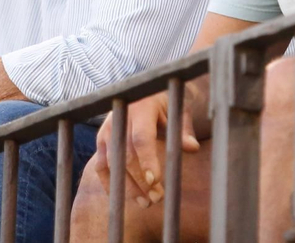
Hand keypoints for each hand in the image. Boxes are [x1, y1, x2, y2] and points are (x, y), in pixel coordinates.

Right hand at [95, 92, 197, 207]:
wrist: (139, 91)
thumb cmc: (163, 103)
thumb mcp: (176, 110)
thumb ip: (182, 128)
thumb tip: (193, 148)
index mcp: (141, 107)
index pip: (141, 138)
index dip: (147, 161)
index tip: (156, 181)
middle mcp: (120, 118)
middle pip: (126, 155)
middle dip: (140, 181)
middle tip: (157, 198)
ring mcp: (107, 130)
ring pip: (113, 164)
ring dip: (128, 187)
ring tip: (145, 203)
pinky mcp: (100, 140)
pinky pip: (101, 167)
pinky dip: (111, 184)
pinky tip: (125, 198)